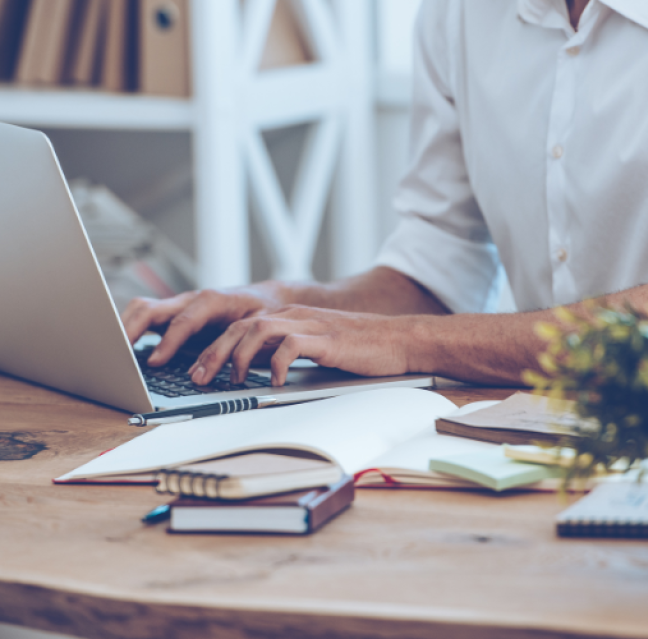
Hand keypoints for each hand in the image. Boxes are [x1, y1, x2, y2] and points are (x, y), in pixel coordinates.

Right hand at [121, 284, 289, 366]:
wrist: (268, 298)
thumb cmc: (263, 312)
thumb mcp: (256, 327)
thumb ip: (233, 345)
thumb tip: (204, 371)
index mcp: (212, 300)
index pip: (183, 321)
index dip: (167, 342)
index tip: (154, 362)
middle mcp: (191, 299)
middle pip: (151, 308)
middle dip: (130, 330)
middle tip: (117, 356)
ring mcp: (180, 305)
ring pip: (143, 308)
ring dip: (125, 328)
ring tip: (113, 354)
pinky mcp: (175, 313)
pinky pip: (147, 316)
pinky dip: (132, 329)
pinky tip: (124, 350)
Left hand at [186, 306, 419, 385]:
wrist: (399, 339)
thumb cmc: (361, 347)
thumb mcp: (316, 347)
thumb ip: (288, 351)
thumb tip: (258, 372)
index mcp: (291, 316)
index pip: (241, 324)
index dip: (214, 346)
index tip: (197, 369)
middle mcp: (296, 315)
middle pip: (242, 325)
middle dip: (215, 351)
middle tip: (198, 377)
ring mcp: (311, 325)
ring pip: (259, 329)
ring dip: (238, 356)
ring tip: (231, 380)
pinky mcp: (327, 339)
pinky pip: (292, 345)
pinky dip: (277, 363)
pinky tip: (274, 381)